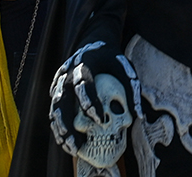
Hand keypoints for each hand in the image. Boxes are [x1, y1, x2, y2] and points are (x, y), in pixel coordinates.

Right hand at [50, 42, 140, 167]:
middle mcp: (67, 74)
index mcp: (84, 64)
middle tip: (78, 144)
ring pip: (54, 108)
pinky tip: (66, 142)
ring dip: (61, 130)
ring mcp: (59, 82)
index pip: (84, 85)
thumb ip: (132, 89)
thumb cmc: (111, 58)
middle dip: (68, 124)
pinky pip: (53, 109)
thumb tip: (138, 115)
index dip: (90, 103)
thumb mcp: (124, 68)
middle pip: (62, 100)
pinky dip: (58, 126)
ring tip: (72, 148)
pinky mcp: (56, 89)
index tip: (99, 120)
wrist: (93, 43)